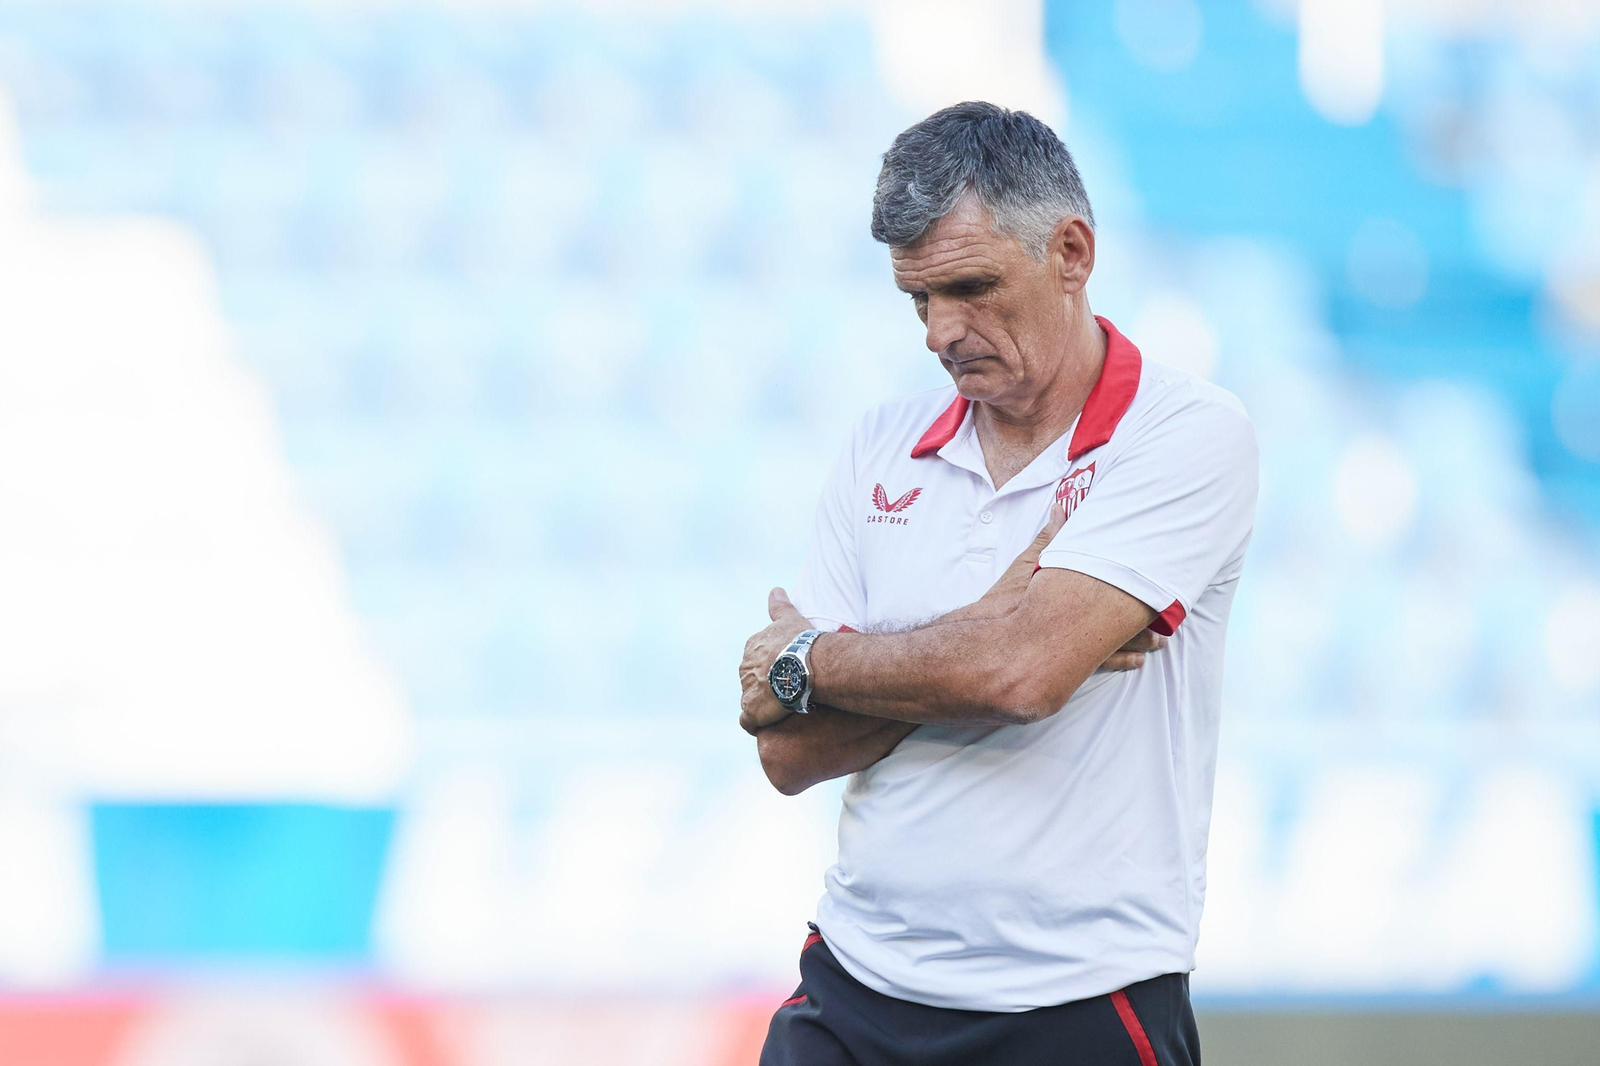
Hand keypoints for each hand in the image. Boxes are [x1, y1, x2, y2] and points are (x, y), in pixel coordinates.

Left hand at [739, 588, 811, 734]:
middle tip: (790, 691)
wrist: (803, 664)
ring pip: (752, 700)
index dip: (772, 667)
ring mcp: (747, 690)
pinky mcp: (752, 711)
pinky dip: (756, 723)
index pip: (757, 659)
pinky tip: (770, 724)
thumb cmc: (800, 641)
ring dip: (765, 705)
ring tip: (785, 708)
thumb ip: (779, 606)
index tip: (787, 671)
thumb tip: (775, 590)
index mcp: (752, 648)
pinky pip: (748, 722)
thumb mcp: (789, 619)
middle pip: (754, 680)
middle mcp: (745, 668)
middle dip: (767, 686)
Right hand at [961, 499, 1165, 670]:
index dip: (1144, 586)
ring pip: (1121, 644)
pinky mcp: (1072, 667)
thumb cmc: (1002, 606)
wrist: (983, 649)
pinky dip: (1123, 661)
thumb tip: (1061, 507)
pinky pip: (1106, 664)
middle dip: (1149, 616)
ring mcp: (1080, 647)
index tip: (1163, 581)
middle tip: (1172, 612)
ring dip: (1141, 642)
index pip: (1120, 587)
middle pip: (1127, 618)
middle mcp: (1083, 623)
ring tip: (1160, 642)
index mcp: (1077, 595)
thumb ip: (1049, 541)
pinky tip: (1136, 663)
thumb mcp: (1026, 569)